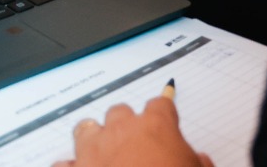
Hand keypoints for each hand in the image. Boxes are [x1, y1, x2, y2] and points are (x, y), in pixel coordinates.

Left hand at [55, 98, 210, 166]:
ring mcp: (94, 149)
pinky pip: (64, 163)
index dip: (162, 115)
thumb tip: (201, 161)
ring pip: (86, 128)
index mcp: (155, 126)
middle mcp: (121, 130)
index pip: (160, 105)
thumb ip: (198, 162)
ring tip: (103, 153)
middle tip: (135, 144)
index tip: (165, 123)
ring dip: (94, 138)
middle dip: (125, 125)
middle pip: (119, 112)